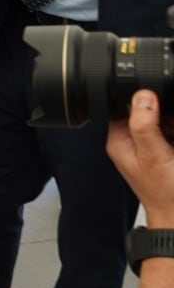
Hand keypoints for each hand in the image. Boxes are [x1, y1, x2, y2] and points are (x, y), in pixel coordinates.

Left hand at [108, 91, 173, 224]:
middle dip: (164, 112)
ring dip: (173, 123)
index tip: (160, 99)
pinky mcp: (166, 150)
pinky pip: (171, 132)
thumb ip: (145, 125)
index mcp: (119, 140)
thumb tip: (142, 96)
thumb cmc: (164, 191)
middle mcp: (133, 141)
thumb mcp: (153, 154)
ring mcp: (151, 146)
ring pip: (163, 120)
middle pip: (147, 111)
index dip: (142, 99)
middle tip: (170, 131)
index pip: (123, 106)